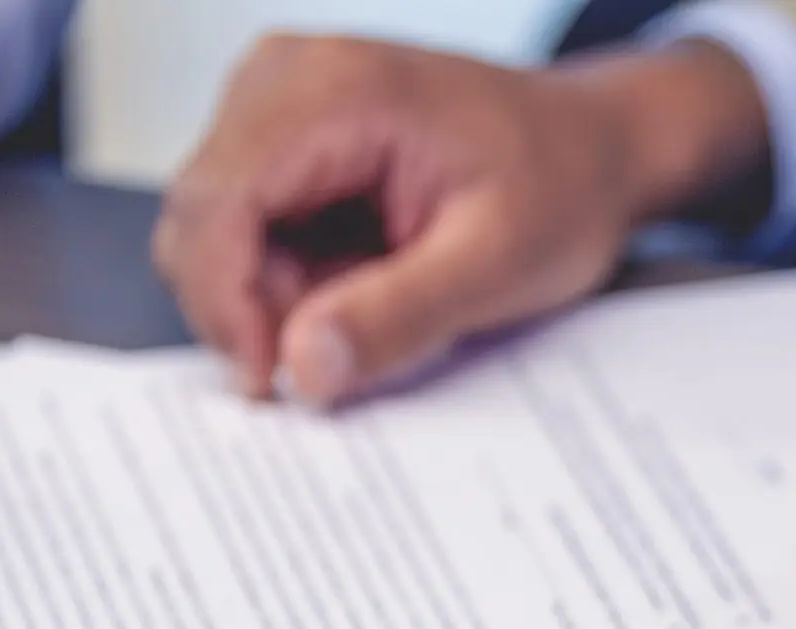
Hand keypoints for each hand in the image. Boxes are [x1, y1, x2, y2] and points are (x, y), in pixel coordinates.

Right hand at [154, 34, 769, 401]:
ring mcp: (279, 102)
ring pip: (217, 230)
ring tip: (375, 305)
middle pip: (199, 217)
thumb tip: (302, 368)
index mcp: (334, 91)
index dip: (226, 306)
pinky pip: (250, 227)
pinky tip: (362, 285)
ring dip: (274, 296)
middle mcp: (285, 78)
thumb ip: (397, 316)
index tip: (270, 384)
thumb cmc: (562, 188)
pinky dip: (291, 278)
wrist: (596, 148)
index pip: (215, 203)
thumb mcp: (496, 267)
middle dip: (249, 308)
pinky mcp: (288, 139)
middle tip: (335, 362)